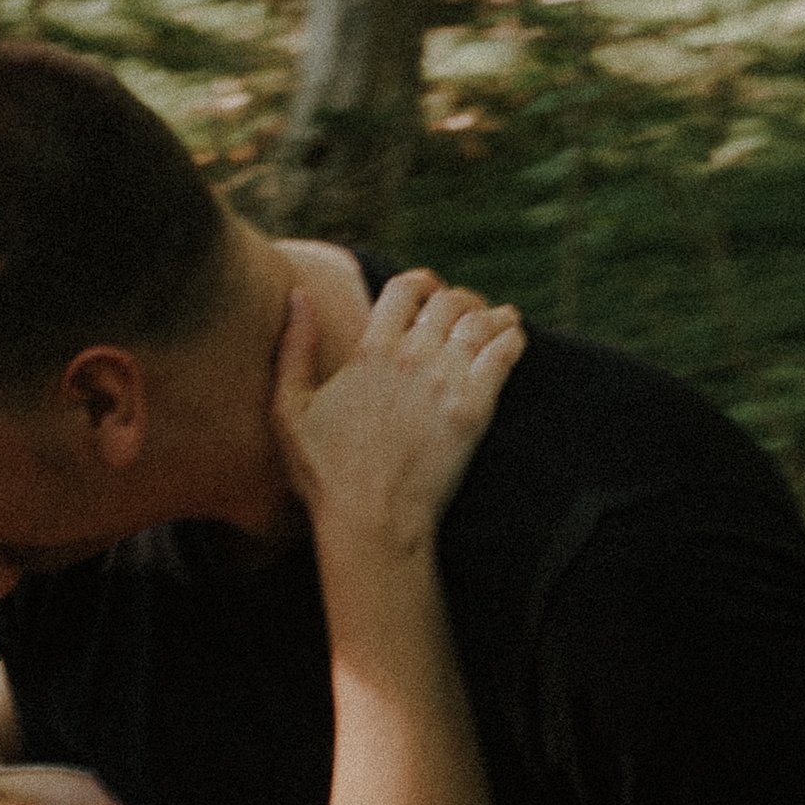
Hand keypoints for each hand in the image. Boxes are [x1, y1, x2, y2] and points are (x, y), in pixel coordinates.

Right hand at [271, 269, 523, 558]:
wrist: (372, 522)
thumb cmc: (326, 475)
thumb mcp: (290, 410)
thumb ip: (295, 348)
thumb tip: (298, 295)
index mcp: (371, 350)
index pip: (406, 288)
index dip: (422, 283)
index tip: (430, 293)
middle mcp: (411, 356)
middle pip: (449, 302)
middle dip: (459, 300)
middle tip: (466, 312)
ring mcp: (446, 381)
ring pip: (480, 321)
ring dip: (489, 314)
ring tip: (497, 319)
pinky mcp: (474, 409)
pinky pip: (504, 353)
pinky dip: (512, 336)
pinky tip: (514, 337)